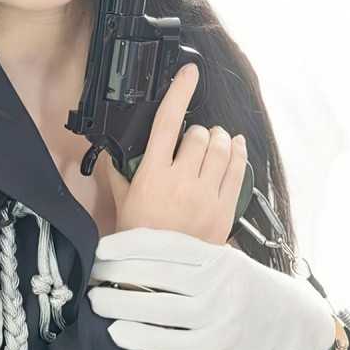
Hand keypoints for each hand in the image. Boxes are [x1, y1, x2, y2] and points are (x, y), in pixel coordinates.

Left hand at [88, 228, 336, 349]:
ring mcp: (216, 316)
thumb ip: (188, 257)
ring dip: (119, 303)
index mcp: (216, 256)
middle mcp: (217, 282)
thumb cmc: (244, 289)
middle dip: (115, 272)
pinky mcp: (214, 347)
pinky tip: (117, 331)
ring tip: (95, 300)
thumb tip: (131, 250)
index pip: (165, 244)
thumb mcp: (223, 261)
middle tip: (89, 274)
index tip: (100, 248)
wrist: (290, 324)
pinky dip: (139, 338)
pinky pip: (168, 343)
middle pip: (155, 273)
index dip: (127, 244)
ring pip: (157, 308)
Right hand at [98, 62, 246, 246]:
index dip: (180, 92)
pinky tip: (235, 147)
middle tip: (194, 139)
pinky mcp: (224, 208)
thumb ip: (118, 175)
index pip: (168, 122)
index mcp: (154, 174)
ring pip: (222, 148)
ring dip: (220, 139)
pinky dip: (239, 153)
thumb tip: (110, 156)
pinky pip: (238, 170)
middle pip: (200, 134)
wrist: (160, 276)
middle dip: (198, 131)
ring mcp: (206, 193)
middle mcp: (182, 179)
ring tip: (215, 141)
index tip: (189, 73)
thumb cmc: (139, 241)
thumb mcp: (122, 204)